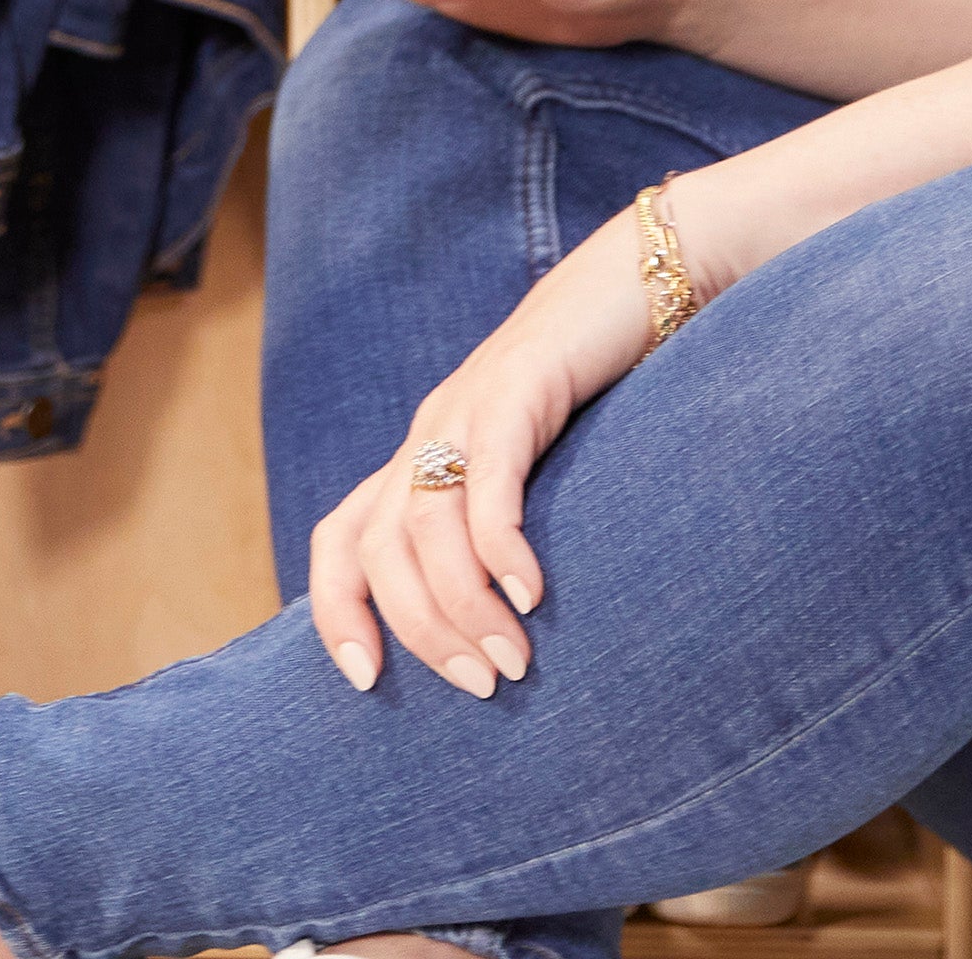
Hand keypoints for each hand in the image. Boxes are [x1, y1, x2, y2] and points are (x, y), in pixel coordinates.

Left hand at [309, 221, 658, 698]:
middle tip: (479, 685)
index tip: (361, 681)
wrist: (636, 286)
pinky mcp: (517, 385)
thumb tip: (511, 635)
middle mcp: (428, 433)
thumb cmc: (599, 398)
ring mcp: (466, 406)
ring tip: (513, 661)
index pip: (341, 536)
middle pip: (377, 545)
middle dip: (415, 628)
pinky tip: (531, 592)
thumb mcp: (541, 476)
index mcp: (422, 458)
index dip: (335, 607)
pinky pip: (487, 472)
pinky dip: (499, 541)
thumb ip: (511, 533)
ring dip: (462, 604)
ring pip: (424, 520)